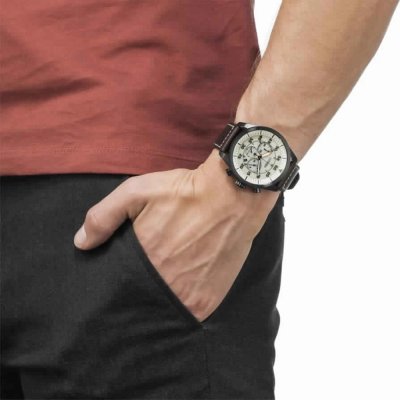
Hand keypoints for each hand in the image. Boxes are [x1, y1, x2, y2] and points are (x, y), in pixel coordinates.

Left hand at [74, 149, 279, 321]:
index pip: (118, 285)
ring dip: (161, 297)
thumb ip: (104, 216)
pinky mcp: (209, 299)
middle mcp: (163, 284)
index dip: (119, 280)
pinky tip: (185, 282)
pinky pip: (188, 310)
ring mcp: (188, 295)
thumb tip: (81, 243)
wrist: (233, 196)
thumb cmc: (185, 192)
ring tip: (168, 278)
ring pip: (163, 307)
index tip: (124, 273)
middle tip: (149, 273)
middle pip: (141, 298)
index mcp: (143, 261)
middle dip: (140, 289)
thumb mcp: (136, 191)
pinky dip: (182, 300)